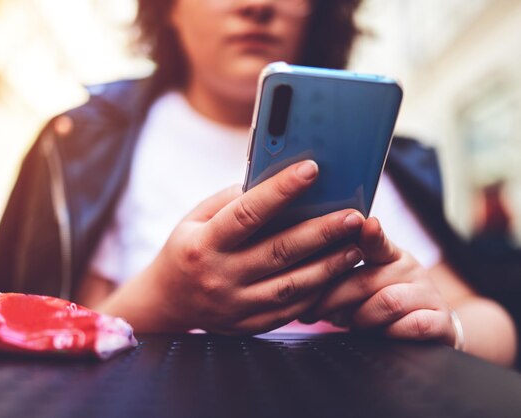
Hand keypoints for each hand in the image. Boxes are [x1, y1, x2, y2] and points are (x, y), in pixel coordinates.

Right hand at [143, 160, 364, 334]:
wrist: (168, 301)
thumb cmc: (186, 248)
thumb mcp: (196, 218)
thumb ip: (233, 201)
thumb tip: (276, 182)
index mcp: (202, 244)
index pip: (246, 214)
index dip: (280, 190)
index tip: (312, 170)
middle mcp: (219, 277)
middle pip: (279, 251)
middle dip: (321, 231)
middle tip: (353, 215)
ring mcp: (235, 305)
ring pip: (292, 285)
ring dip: (329, 265)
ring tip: (355, 245)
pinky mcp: (250, 325)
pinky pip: (291, 310)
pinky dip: (318, 291)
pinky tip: (337, 273)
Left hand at [302, 217, 456, 345]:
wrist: (428, 328)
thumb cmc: (380, 304)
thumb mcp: (360, 284)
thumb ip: (339, 272)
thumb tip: (302, 272)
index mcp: (388, 254)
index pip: (376, 240)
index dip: (370, 233)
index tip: (364, 224)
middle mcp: (409, 268)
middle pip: (366, 278)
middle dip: (331, 298)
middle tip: (309, 312)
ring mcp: (428, 293)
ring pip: (388, 302)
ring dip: (360, 317)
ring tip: (347, 323)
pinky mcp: (440, 321)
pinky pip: (413, 325)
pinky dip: (391, 332)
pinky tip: (380, 335)